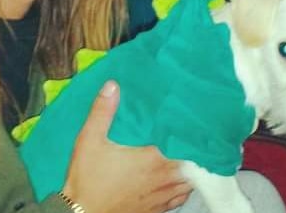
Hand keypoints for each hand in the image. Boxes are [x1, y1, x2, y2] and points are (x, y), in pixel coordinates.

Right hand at [63, 81, 191, 212]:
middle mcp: (162, 179)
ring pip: (189, 183)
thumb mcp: (89, 140)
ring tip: (193, 155)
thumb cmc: (87, 179)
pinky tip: (181, 180)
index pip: (185, 146)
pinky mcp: (156, 210)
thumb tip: (112, 85)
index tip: (198, 121)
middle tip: (198, 135)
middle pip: (193, 165)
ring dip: (194, 170)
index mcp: (152, 160)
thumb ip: (102, 111)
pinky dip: (184, 188)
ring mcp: (161, 197)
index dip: (194, 135)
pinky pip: (180, 199)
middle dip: (197, 151)